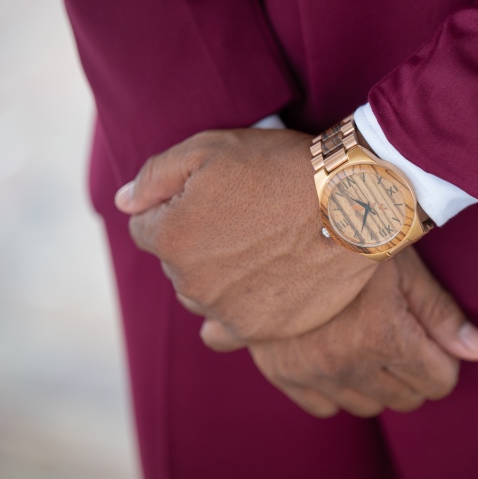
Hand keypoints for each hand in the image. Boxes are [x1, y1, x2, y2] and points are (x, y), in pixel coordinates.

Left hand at [115, 128, 376, 345]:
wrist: (352, 202)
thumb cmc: (282, 168)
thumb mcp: (212, 148)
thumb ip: (155, 176)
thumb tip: (125, 203)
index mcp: (170, 235)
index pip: (145, 226)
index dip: (175, 206)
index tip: (210, 196)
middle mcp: (189, 281)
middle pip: (174, 263)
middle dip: (195, 241)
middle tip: (241, 218)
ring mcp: (225, 310)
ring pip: (200, 293)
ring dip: (215, 275)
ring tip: (256, 247)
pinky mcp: (259, 329)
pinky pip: (224, 330)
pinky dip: (231, 312)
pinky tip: (248, 294)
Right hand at [248, 247, 477, 417]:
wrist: (271, 224)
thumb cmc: (349, 234)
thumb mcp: (403, 263)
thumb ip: (441, 313)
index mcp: (381, 335)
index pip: (439, 380)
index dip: (442, 357)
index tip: (429, 333)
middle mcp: (344, 362)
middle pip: (407, 398)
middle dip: (414, 371)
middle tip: (401, 331)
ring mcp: (309, 371)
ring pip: (368, 407)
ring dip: (377, 382)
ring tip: (368, 340)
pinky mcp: (281, 372)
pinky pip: (325, 407)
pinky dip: (337, 388)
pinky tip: (337, 353)